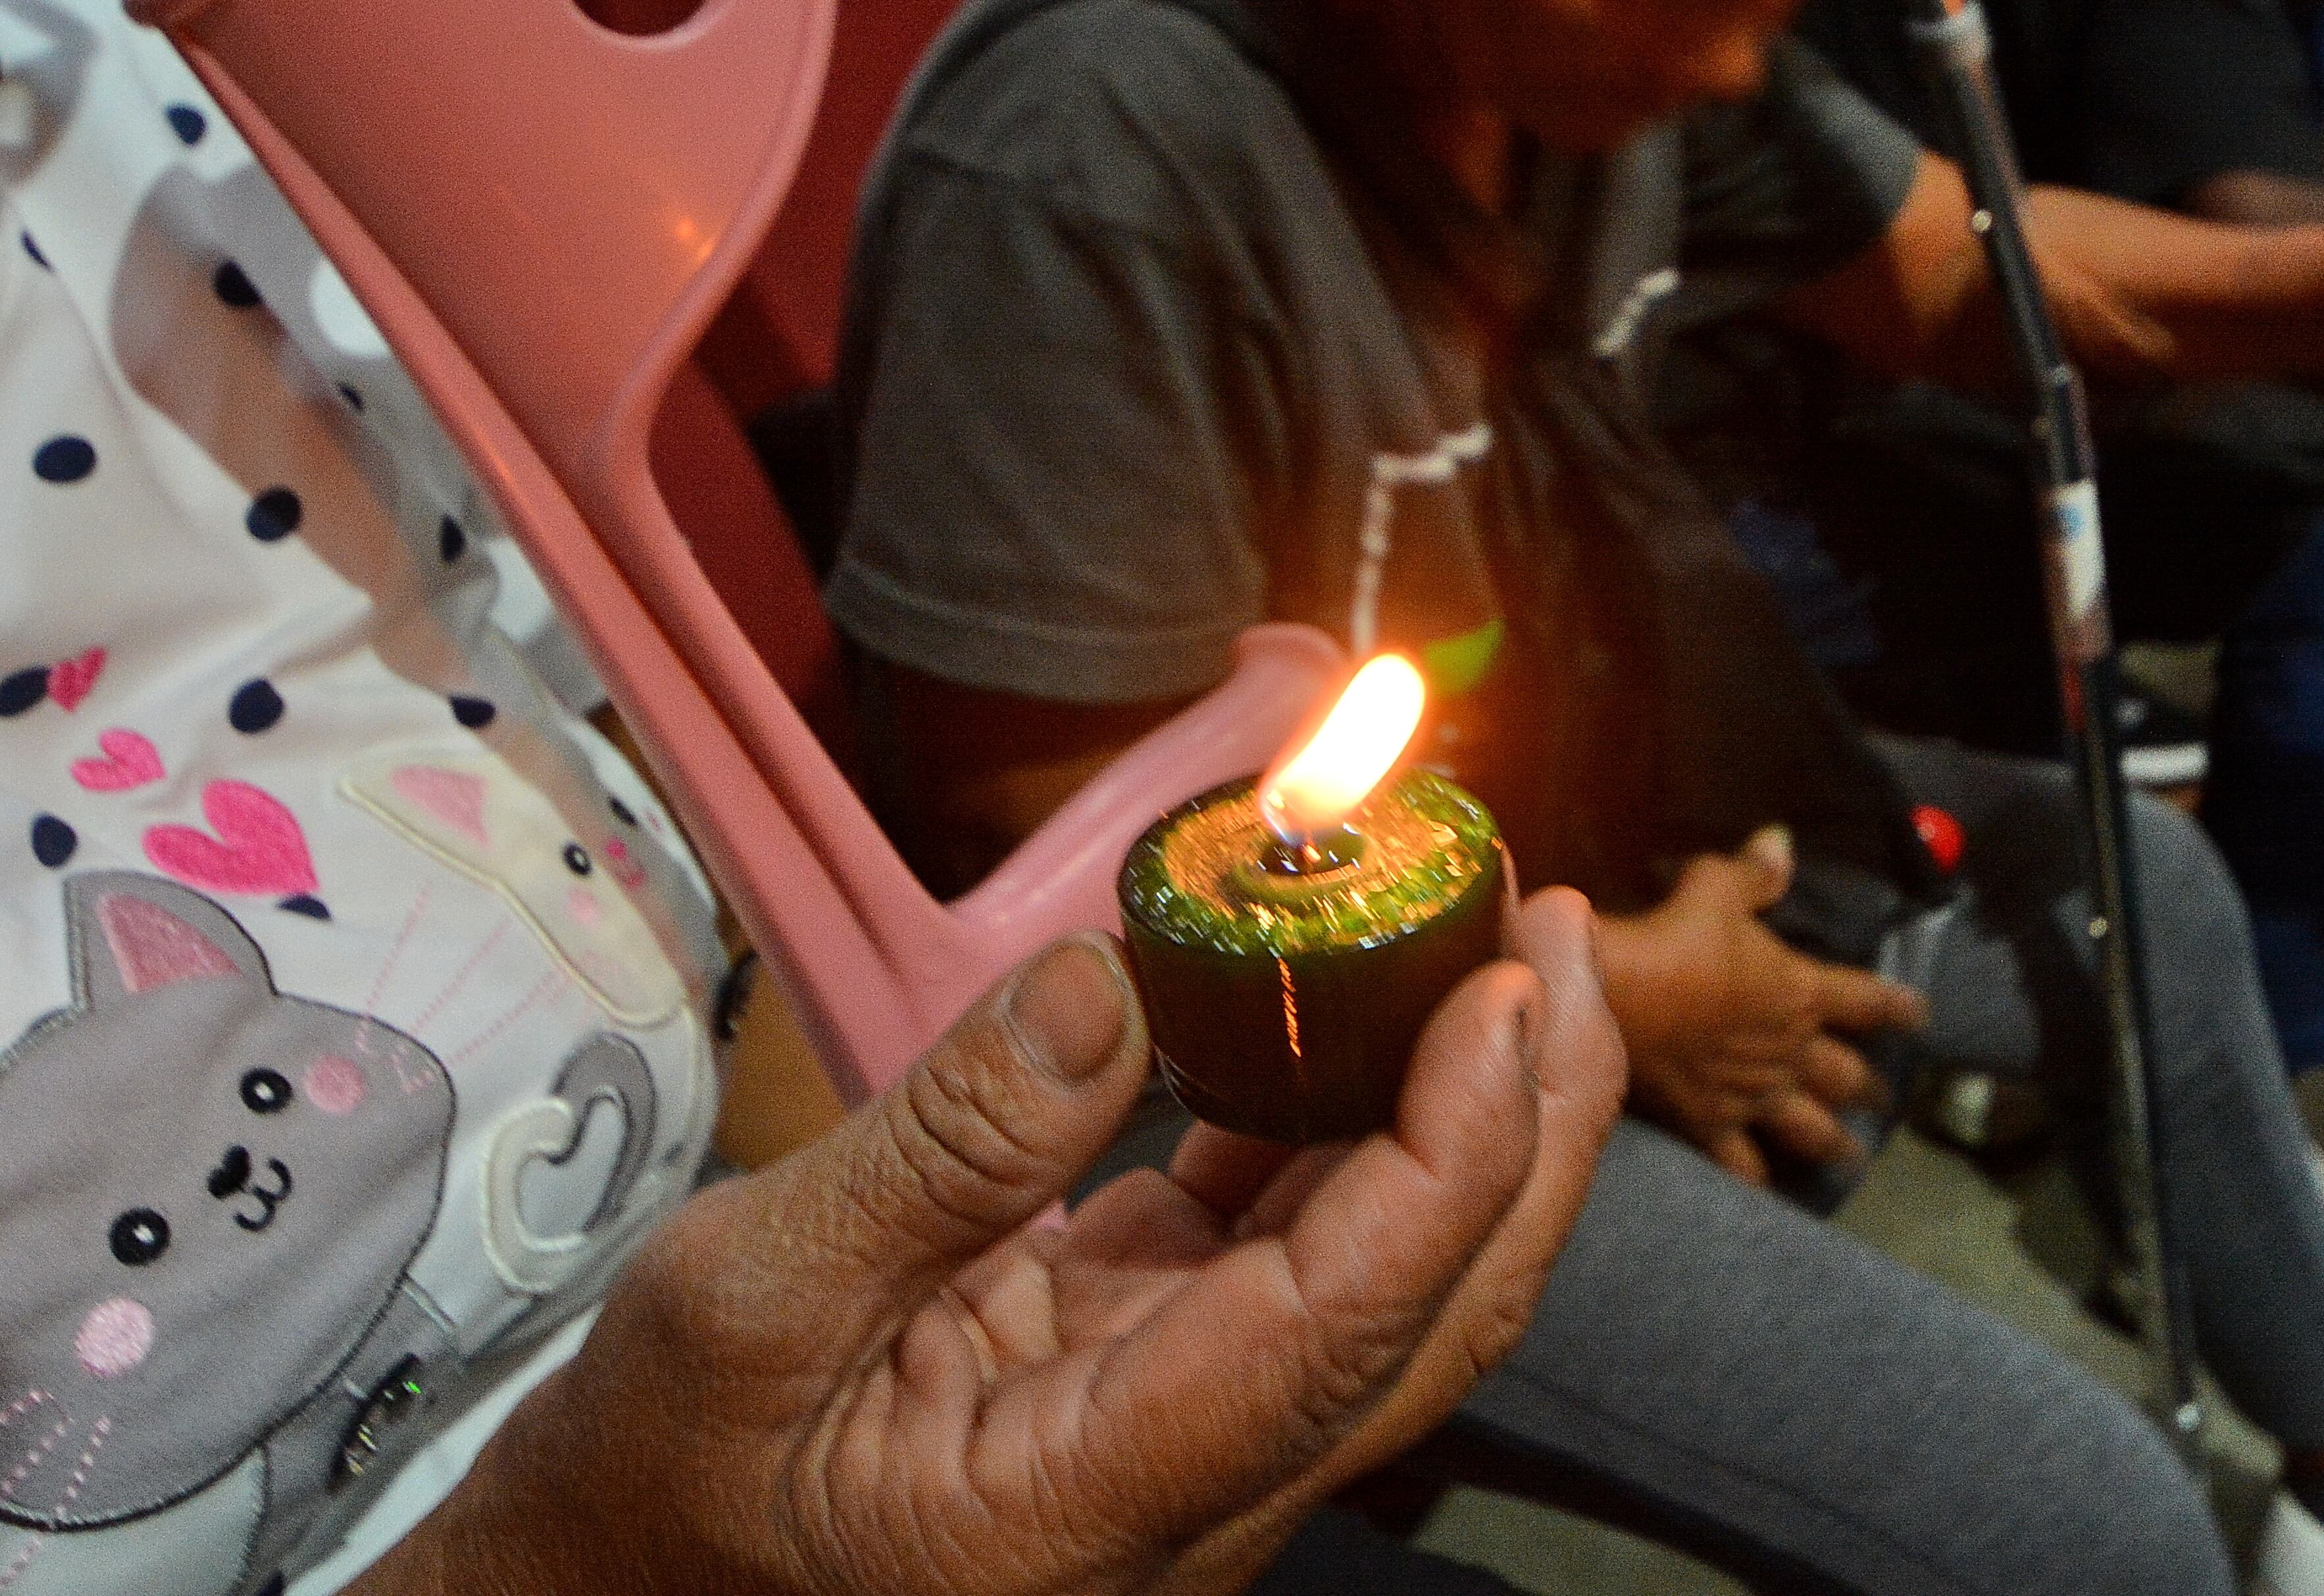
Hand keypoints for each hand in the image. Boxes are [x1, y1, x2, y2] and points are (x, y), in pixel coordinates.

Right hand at [365, 894, 1620, 1595]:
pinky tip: (1354, 1014)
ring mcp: (1184, 1438)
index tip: (1506, 991)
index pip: (1347, 1325)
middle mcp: (1188, 1492)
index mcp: (1095, 1507)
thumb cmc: (650, 1492)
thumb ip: (938, 1157)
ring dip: (1462, 1114)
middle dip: (1530, 1121)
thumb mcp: (743, 1307)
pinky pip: (1290, 1258)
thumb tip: (1108, 991)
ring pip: (1390, 1282)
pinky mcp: (1151, 1384)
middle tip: (1558, 929)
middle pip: (1435, 1312)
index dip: (1456, 1154)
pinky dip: (1343, 1131)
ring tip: (1495, 940)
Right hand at [1593, 827, 1926, 1184]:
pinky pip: (1741, 1163)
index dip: (1897, 1007)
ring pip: (1807, 1126)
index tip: (1922, 1017)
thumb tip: (1782, 840)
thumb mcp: (1715, 889)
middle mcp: (1789, 1051)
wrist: (1615, 996)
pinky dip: (1757, 1180)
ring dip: (1833, 1141)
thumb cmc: (1673, 935)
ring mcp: (1754, 1094)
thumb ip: (1754, 874)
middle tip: (1886, 1099)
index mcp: (1800, 992)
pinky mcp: (1712, 1124)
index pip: (1865, 1000)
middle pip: (1843, 1074)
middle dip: (1868, 1086)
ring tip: (1851, 1156)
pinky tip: (1769, 1194)